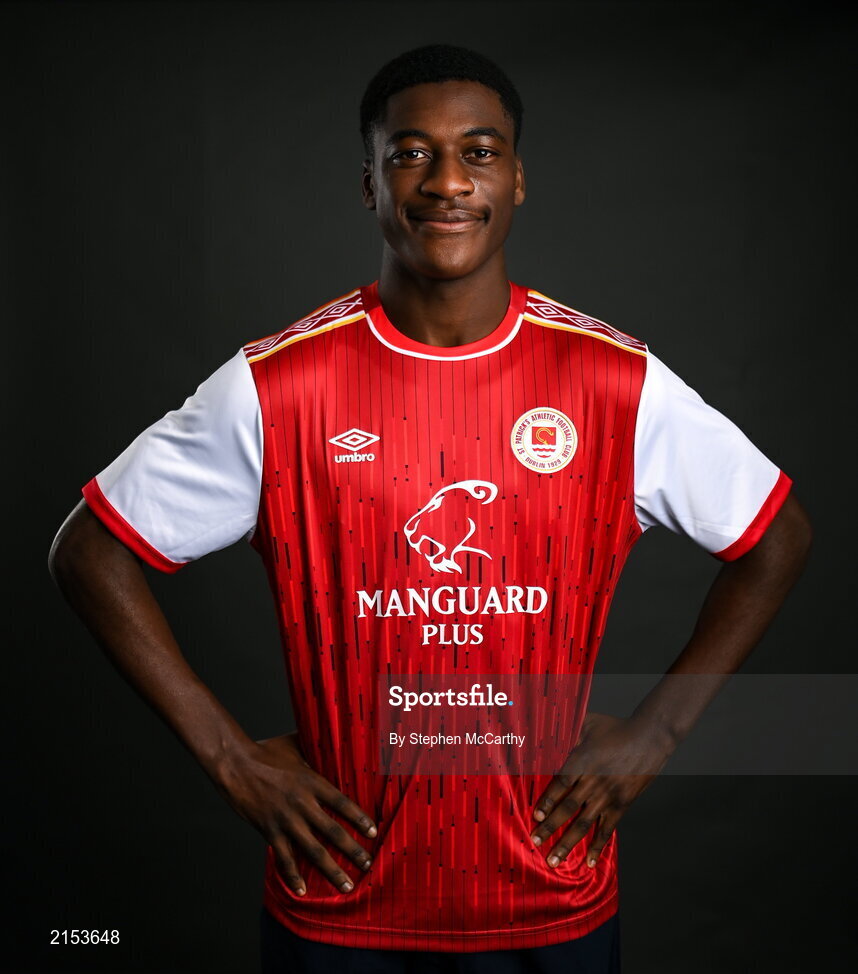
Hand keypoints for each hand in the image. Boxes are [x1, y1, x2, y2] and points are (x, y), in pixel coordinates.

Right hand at [214, 731, 376, 895]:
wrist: (235, 764)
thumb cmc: (265, 751)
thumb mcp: (295, 744)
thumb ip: (314, 745)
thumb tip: (333, 736)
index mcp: (312, 782)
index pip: (342, 803)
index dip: (359, 818)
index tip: (373, 832)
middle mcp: (302, 803)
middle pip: (333, 831)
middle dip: (353, 851)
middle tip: (368, 865)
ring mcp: (285, 820)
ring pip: (313, 850)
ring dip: (331, 870)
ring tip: (346, 886)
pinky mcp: (269, 831)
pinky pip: (284, 858)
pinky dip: (293, 876)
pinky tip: (303, 891)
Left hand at [530, 712, 673, 868]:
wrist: (650, 738)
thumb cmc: (616, 728)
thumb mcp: (588, 722)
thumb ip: (567, 730)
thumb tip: (544, 729)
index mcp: (584, 760)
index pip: (562, 784)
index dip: (548, 799)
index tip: (535, 814)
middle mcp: (595, 781)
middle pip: (569, 807)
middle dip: (550, 827)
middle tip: (535, 841)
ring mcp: (609, 796)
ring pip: (585, 823)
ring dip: (568, 843)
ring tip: (554, 860)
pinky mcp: (622, 805)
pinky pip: (607, 829)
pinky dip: (598, 846)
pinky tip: (589, 862)